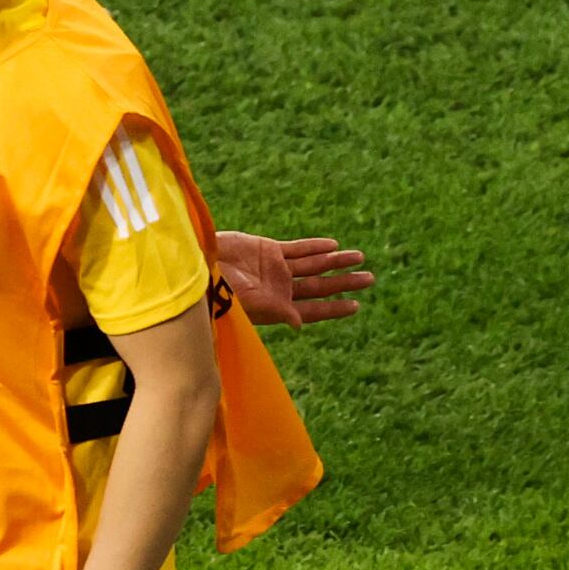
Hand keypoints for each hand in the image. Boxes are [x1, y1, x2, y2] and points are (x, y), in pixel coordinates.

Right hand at [216, 229, 375, 327]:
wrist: (198, 266)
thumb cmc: (221, 291)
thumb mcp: (251, 305)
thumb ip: (277, 312)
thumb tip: (300, 323)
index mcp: (277, 308)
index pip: (312, 310)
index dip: (334, 308)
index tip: (356, 305)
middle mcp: (280, 289)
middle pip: (319, 286)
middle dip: (344, 282)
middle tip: (370, 278)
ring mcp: (275, 269)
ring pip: (313, 265)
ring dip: (335, 261)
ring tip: (360, 257)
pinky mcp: (268, 249)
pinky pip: (298, 248)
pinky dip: (315, 246)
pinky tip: (334, 246)